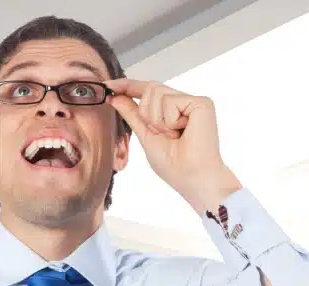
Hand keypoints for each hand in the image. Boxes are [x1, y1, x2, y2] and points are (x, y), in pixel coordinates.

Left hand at [105, 78, 242, 213]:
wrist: (191, 177)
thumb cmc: (173, 165)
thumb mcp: (145, 135)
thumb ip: (132, 114)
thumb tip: (115, 96)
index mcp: (171, 110)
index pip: (146, 90)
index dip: (126, 86)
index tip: (107, 85)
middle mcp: (183, 102)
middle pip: (149, 88)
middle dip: (146, 114)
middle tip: (162, 135)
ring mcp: (193, 101)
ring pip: (156, 92)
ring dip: (157, 120)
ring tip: (174, 136)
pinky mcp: (201, 102)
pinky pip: (169, 101)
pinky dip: (168, 121)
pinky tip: (182, 132)